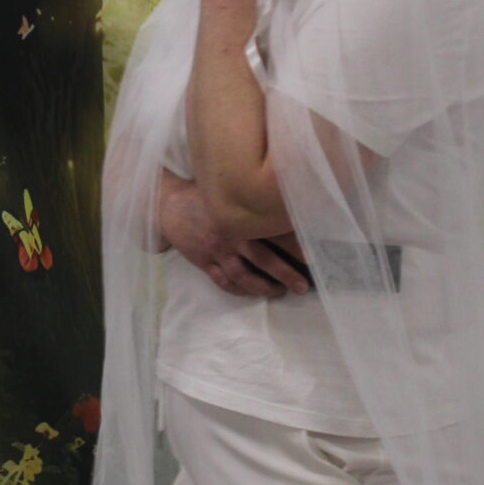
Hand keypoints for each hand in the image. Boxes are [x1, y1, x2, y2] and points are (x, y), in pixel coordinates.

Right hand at [158, 172, 310, 297]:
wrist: (169, 204)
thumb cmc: (206, 195)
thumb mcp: (230, 191)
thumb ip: (255, 200)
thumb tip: (288, 204)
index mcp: (241, 215)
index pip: (274, 231)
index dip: (296, 245)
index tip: (314, 255)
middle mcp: (231, 234)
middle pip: (263, 259)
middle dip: (286, 274)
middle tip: (303, 286)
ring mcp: (216, 251)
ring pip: (243, 276)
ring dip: (264, 287)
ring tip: (282, 292)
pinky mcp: (204, 262)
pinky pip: (224, 282)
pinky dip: (240, 290)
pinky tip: (253, 293)